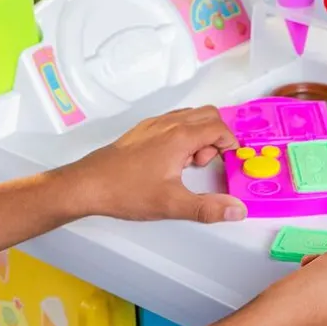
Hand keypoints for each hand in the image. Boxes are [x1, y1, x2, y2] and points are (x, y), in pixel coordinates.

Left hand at [75, 107, 245, 224]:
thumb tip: (237, 210)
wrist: (89, 184)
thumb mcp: (172, 204)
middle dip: (215, 138)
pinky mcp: (142, 130)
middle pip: (208, 115)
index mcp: (180, 136)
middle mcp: (168, 124)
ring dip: (199, 136)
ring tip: (187, 165)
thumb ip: (208, 207)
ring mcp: (154, 124)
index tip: (227, 164)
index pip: (219, 128)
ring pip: (190, 117)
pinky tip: (170, 162)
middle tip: (204, 165)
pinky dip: (182, 135)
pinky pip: (173, 122)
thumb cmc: (127, 191)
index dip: (230, 145)